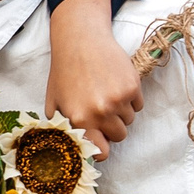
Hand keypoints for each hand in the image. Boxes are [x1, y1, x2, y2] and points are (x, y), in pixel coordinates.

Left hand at [46, 0, 142, 156]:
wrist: (81, 41)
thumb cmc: (65, 72)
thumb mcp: (55, 103)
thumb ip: (65, 129)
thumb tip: (77, 149)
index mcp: (80, 119)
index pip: (101, 152)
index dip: (102, 148)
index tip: (101, 141)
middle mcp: (100, 112)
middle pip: (119, 136)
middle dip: (112, 127)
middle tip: (102, 111)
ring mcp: (118, 99)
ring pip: (129, 120)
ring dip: (121, 111)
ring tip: (106, 93)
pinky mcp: (132, 86)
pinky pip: (138, 105)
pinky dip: (130, 99)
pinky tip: (115, 84)